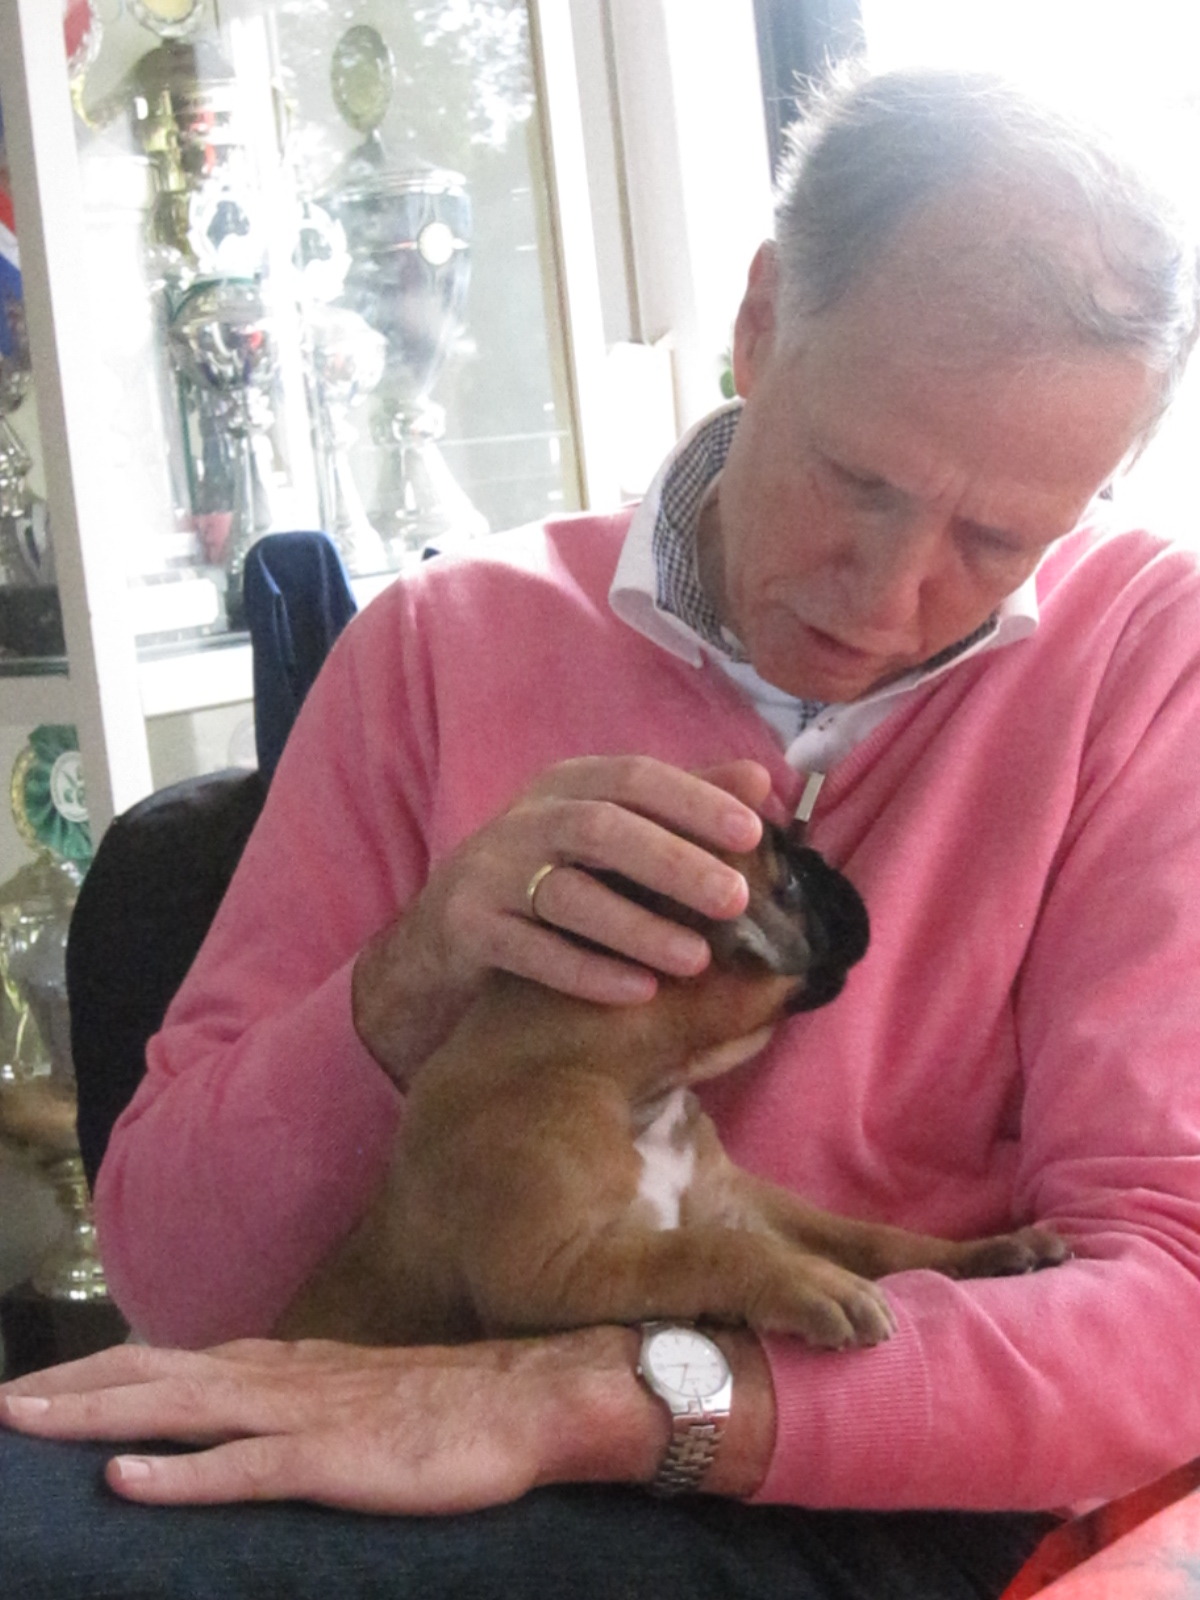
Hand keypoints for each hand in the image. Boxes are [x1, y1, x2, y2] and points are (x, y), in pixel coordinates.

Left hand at [0, 1327, 774, 1511]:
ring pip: (183, 1411)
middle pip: (157, 1379)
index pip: (175, 1363)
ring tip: (26, 1423)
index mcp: (289, 1364)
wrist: (532, 1396)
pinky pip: (245, 1471)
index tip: (41, 1387)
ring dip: (98, 1416)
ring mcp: (307, 1416)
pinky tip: (125, 1478)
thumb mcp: (357, 1397)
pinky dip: (179, 1473)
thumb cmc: (449, 1406)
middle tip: (3, 1407)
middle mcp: (284, 1378)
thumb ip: (298, 1401)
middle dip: (74, 1390)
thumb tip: (246, 1416)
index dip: (103, 1373)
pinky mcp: (336, 1462)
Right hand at [353, 756, 772, 1081]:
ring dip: (637, 926)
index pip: (634, 776)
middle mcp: (526, 820)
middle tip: (736, 900)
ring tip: (697, 959)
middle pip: (600, 829)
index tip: (752, 832)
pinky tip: (639, 992)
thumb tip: (762, 782)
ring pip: (567, 894)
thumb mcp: (607, 831)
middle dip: (673, 862)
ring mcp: (491, 872)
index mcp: (567, 785)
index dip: (693, 800)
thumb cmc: (549, 874)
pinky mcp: (468, 928)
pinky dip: (587, 971)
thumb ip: (679, 806)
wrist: (446, 931)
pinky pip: (530, 949)